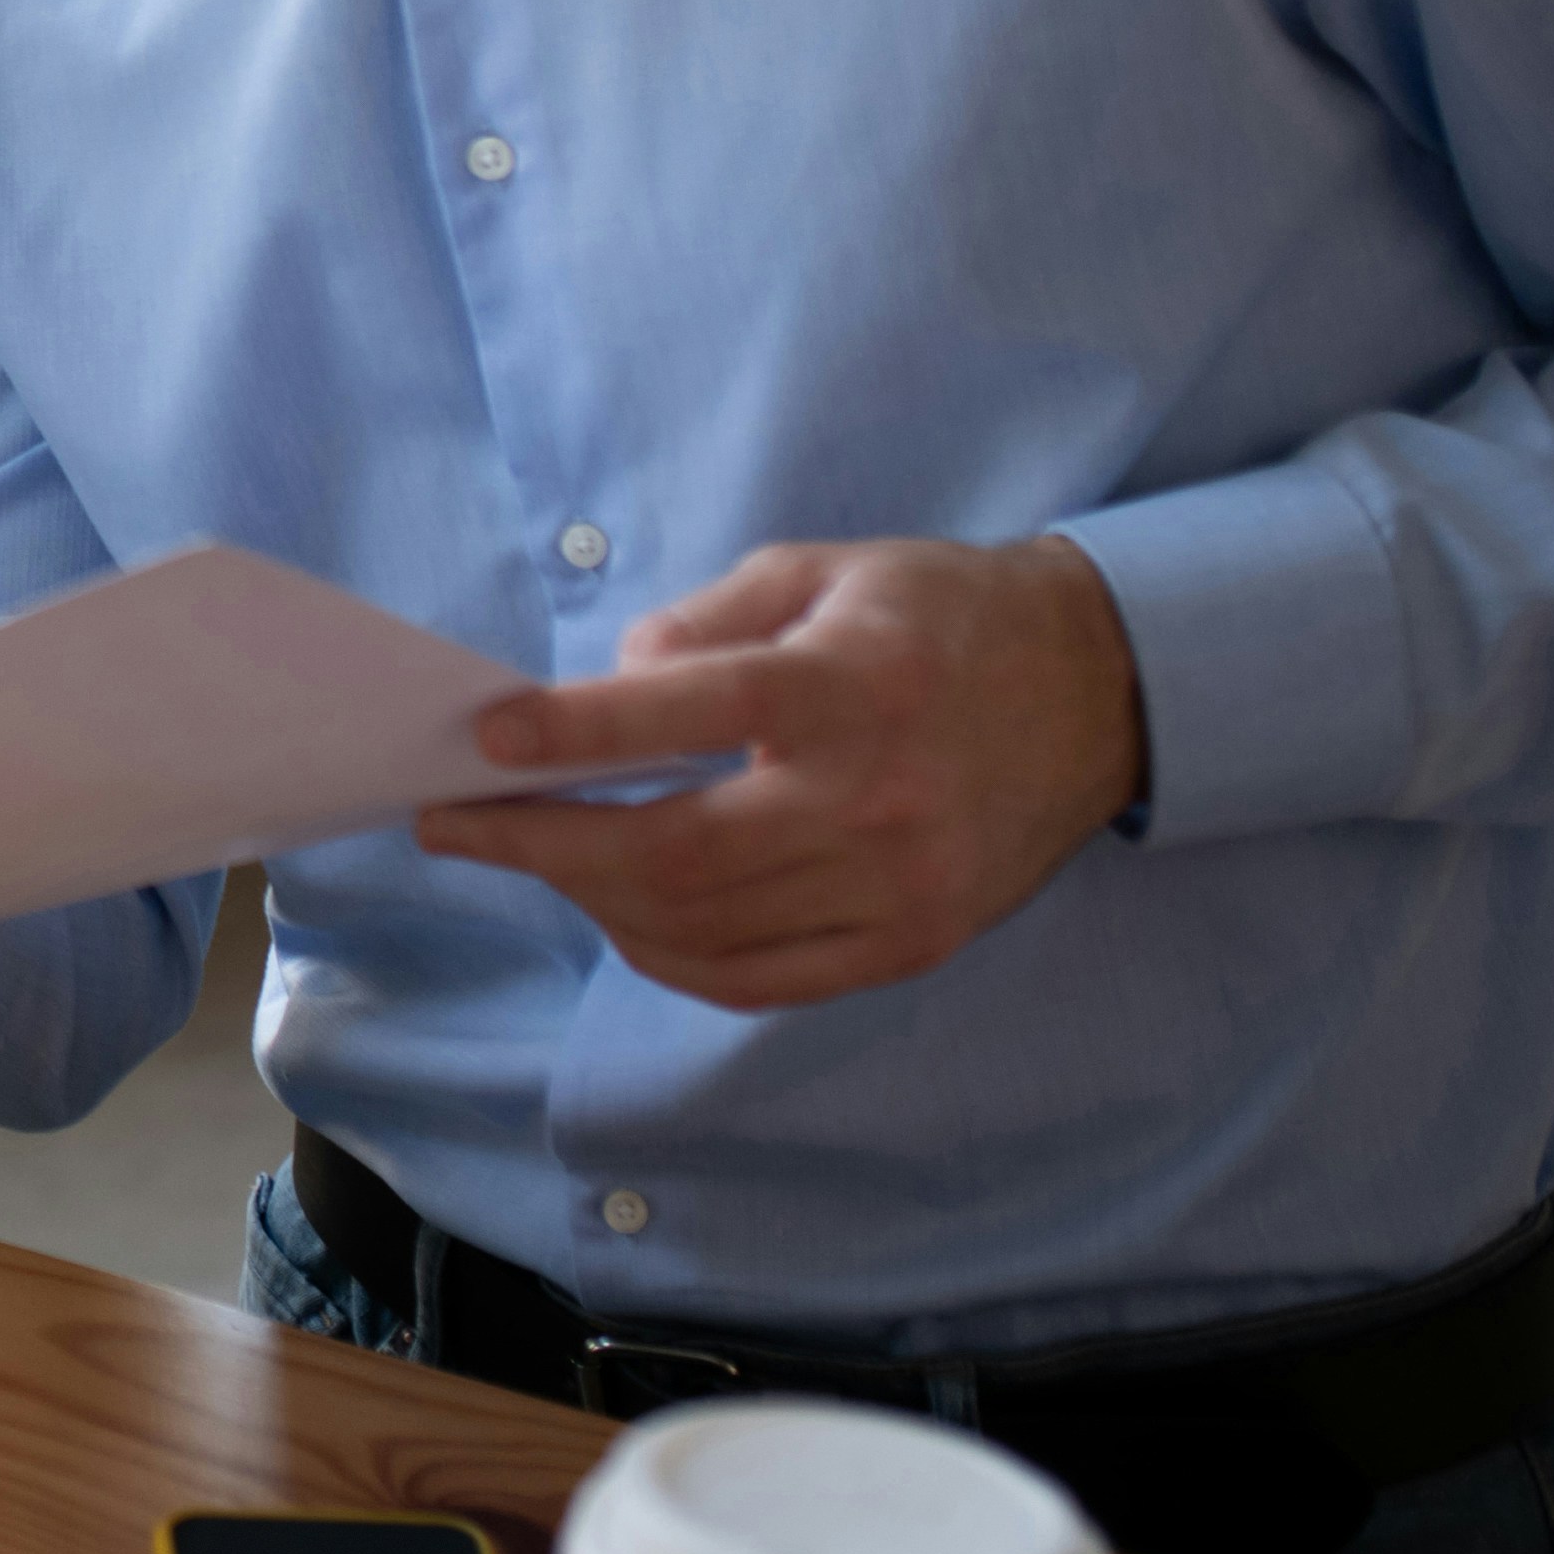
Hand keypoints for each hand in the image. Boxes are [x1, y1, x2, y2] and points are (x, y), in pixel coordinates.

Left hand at [414, 535, 1151, 1010]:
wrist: (1098, 689)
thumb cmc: (935, 618)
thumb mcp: (821, 571)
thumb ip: (708, 620)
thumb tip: (612, 683)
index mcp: (854, 687)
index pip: (694, 711)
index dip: (577, 732)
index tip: (486, 739)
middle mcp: (880, 799)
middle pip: (677, 853)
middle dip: (543, 844)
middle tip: (455, 825)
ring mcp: (902, 888)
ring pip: (704, 928)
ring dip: (592, 900)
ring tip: (534, 856)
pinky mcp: (915, 944)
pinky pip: (760, 982)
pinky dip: (671, 956)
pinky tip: (620, 914)